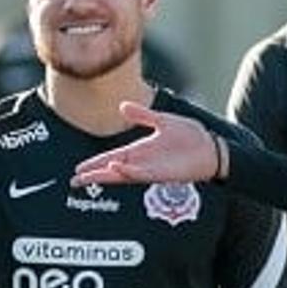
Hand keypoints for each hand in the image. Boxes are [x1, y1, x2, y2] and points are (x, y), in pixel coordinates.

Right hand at [71, 102, 217, 186]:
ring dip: (107, 175)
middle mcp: (142, 162)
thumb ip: (142, 116)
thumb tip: (121, 106)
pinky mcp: (163, 174)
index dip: (96, 163)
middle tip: (75, 181)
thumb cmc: (190, 136)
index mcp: (140, 150)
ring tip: (89, 175)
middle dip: (94, 175)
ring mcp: (152, 169)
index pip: (112, 158)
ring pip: (123, 175)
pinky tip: (115, 169)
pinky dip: (128, 172)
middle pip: (112, 171)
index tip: (80, 169)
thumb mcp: (162, 121)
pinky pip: (141, 174)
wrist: (212, 147)